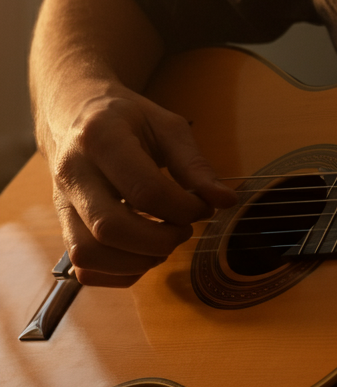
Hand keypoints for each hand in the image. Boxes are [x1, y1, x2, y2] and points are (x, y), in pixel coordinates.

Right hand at [46, 83, 235, 287]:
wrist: (74, 113)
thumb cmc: (127, 119)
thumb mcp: (167, 127)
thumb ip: (195, 164)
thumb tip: (225, 200)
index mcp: (101, 139)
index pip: (145, 191)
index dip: (184, 208)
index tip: (203, 206)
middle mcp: (72, 173)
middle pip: (110, 228)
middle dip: (160, 240)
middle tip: (184, 229)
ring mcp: (61, 203)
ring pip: (89, 254)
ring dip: (138, 261)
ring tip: (165, 243)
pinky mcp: (63, 226)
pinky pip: (84, 268)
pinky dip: (120, 272)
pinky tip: (144, 254)